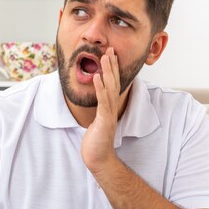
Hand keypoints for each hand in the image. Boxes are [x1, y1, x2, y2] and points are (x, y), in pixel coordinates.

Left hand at [81, 47, 120, 173]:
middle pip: (113, 83)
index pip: (112, 85)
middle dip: (112, 65)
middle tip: (110, 49)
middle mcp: (111, 108)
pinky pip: (102, 101)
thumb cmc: (96, 143)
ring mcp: (109, 114)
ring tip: (104, 57)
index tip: (110, 55)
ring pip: (109, 89)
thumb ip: (98, 112)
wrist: (98, 159)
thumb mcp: (96, 122)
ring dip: (107, 72)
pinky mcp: (104, 120)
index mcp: (109, 108)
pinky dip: (100, 88)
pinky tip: (97, 76)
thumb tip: (96, 103)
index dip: (112, 69)